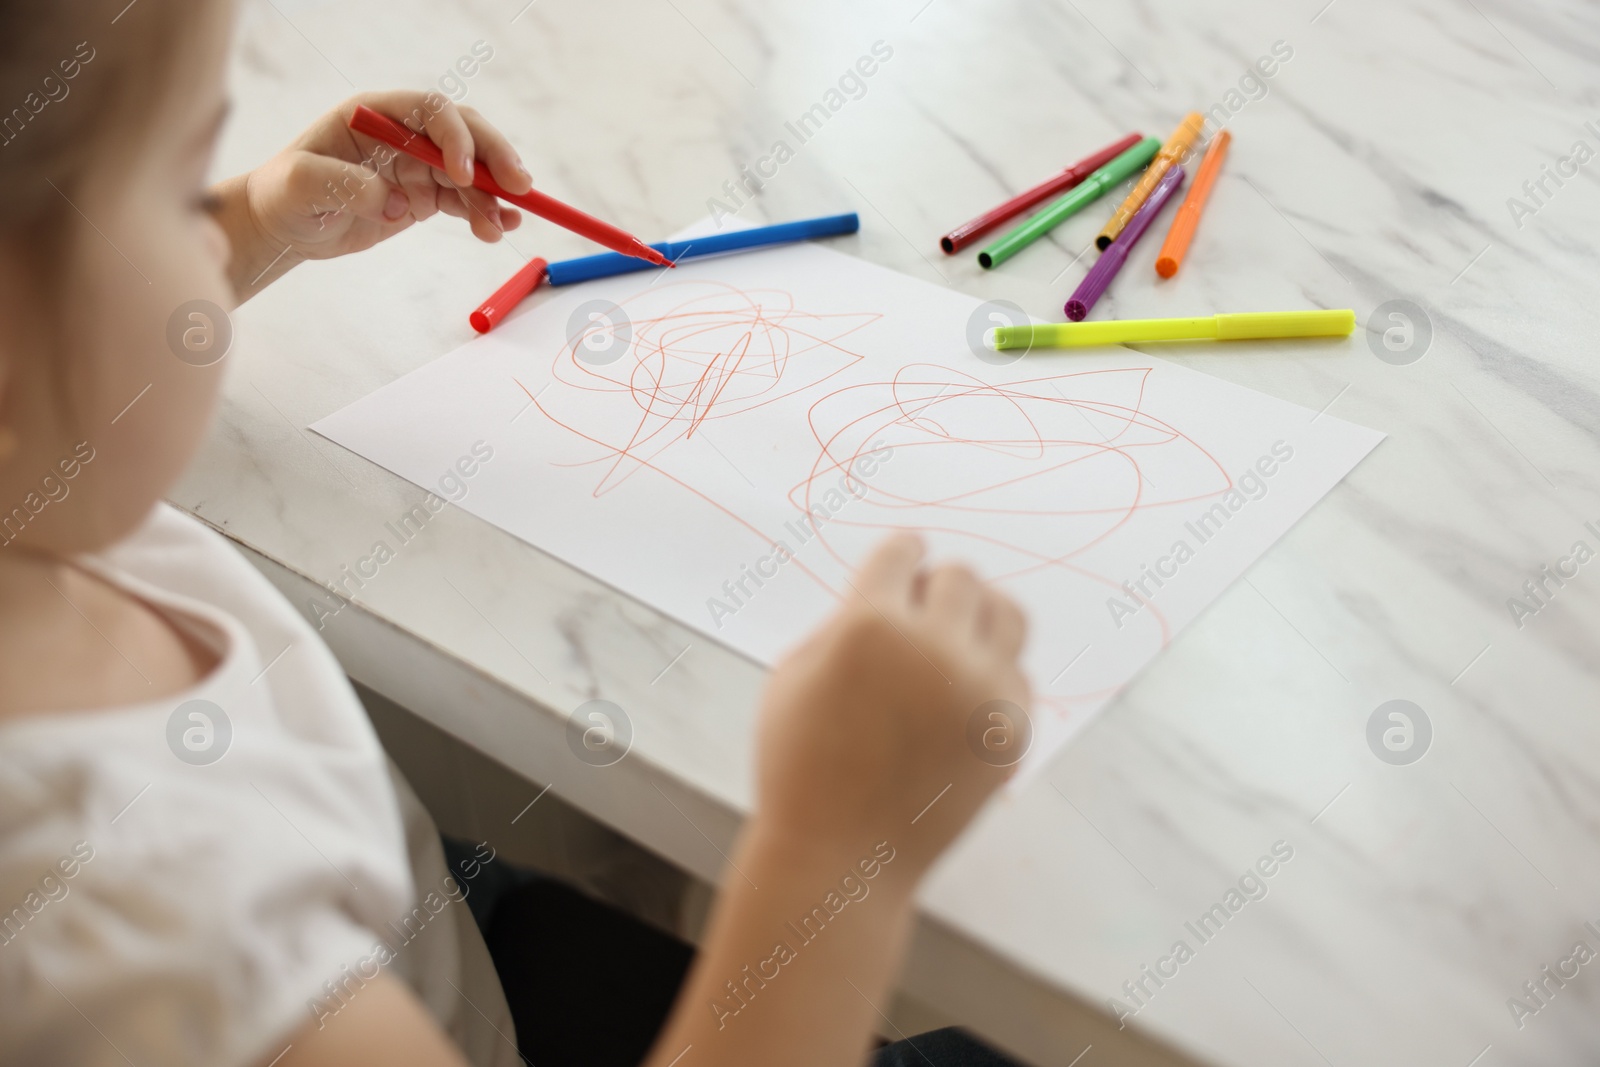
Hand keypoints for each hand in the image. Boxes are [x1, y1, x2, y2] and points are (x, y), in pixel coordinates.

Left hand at [215, 91, 532, 296]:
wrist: (286, 225)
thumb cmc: (286, 196)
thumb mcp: (301, 185)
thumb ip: (344, 184)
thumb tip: (394, 200)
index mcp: (376, 114)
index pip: (431, 111)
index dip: (455, 137)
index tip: (463, 175)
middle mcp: (405, 133)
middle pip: (465, 133)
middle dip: (495, 158)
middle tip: (520, 188)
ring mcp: (419, 164)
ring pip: (472, 171)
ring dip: (494, 196)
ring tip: (502, 227)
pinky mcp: (425, 195)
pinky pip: (465, 200)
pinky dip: (486, 213)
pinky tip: (499, 228)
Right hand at [750, 533, 1029, 886]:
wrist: (841, 855)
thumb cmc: (803, 765)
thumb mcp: (795, 673)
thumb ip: (845, 619)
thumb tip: (894, 587)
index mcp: (869, 627)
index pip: (903, 553)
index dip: (902, 552)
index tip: (907, 555)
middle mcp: (933, 650)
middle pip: (961, 576)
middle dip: (936, 585)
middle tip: (919, 606)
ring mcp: (981, 693)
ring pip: (1008, 613)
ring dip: (979, 616)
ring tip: (954, 637)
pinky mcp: (1011, 731)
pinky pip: (1018, 672)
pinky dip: (993, 672)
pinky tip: (960, 691)